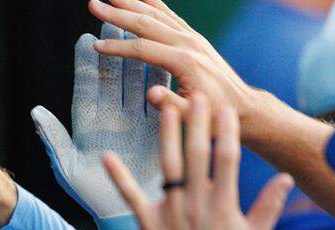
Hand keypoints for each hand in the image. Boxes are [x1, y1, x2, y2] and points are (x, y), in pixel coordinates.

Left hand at [32, 23, 168, 229]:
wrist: (126, 218)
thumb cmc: (91, 196)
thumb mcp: (68, 168)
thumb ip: (54, 139)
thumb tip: (35, 112)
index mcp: (88, 125)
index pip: (87, 87)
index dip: (86, 63)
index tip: (85, 38)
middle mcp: (112, 119)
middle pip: (113, 76)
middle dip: (114, 47)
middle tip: (115, 18)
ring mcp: (136, 123)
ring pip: (139, 81)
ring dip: (140, 55)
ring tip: (141, 28)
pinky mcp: (158, 131)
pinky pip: (162, 101)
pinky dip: (164, 79)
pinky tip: (169, 57)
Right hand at [87, 0, 260, 135]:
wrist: (241, 105)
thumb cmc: (213, 113)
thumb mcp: (192, 114)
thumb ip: (171, 104)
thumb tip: (150, 94)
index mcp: (185, 62)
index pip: (143, 49)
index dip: (118, 48)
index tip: (96, 46)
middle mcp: (189, 43)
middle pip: (147, 23)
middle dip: (117, 14)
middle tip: (94, 5)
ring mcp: (192, 38)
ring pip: (157, 14)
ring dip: (132, 3)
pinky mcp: (193, 38)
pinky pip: (169, 15)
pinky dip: (152, 4)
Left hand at [103, 94, 293, 229]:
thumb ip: (268, 206)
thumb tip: (284, 179)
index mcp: (223, 204)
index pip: (226, 159)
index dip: (226, 132)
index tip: (225, 109)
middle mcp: (195, 203)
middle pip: (196, 155)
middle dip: (196, 123)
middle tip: (195, 96)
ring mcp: (170, 212)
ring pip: (167, 167)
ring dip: (166, 136)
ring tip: (165, 109)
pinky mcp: (148, 224)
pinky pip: (130, 196)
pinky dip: (118, 176)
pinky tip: (108, 156)